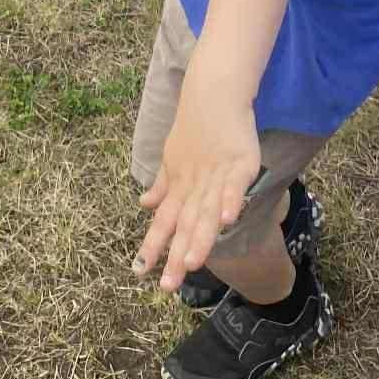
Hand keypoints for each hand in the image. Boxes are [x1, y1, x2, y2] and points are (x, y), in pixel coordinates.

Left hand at [133, 88, 261, 291]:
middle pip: (184, 224)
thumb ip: (163, 187)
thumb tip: (144, 205)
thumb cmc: (194, 129)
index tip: (139, 272)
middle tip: (167, 285)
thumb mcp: (173, 159)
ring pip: (207, 211)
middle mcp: (194, 184)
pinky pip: (234, 185)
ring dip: (201, 236)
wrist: (212, 93)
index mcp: (178, 185)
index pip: (163, 220)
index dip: (152, 245)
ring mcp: (216, 174)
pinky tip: (228, 221)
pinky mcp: (240, 162)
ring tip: (194, 263)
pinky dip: (230, 201)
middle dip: (176, 255)